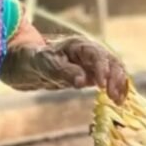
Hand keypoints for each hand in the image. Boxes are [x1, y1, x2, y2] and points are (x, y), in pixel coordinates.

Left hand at [2, 36, 128, 103]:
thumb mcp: (44, 64)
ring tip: (119, 101)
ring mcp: (92, 64)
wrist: (25, 63)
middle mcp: (89, 52)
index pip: (97, 55)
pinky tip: (118, 100)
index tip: (102, 86)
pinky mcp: (91, 75)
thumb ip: (63, 71)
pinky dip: (115, 88)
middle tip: (114, 97)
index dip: (102, 69)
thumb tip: (83, 81)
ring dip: (119, 84)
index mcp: (78, 45)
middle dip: (116, 78)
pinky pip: (108, 79)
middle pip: (111, 61)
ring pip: (113, 70)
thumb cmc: (33, 59)